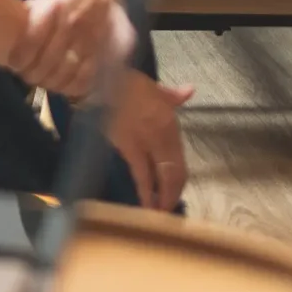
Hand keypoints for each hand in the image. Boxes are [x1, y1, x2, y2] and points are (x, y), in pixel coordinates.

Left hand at [8, 0, 130, 96]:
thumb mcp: (41, 1)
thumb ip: (27, 19)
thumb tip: (6, 39)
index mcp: (51, 12)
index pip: (31, 42)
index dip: (20, 59)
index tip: (14, 64)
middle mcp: (69, 27)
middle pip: (48, 62)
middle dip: (33, 74)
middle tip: (26, 76)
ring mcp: (85, 41)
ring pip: (66, 72)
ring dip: (50, 83)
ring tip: (42, 83)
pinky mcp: (97, 51)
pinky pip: (85, 75)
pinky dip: (72, 86)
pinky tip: (62, 87)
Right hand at [106, 72, 194, 212]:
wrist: (101, 79)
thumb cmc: (125, 81)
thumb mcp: (153, 86)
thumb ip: (172, 95)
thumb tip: (189, 91)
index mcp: (170, 123)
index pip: (180, 160)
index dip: (179, 181)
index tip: (175, 193)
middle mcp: (163, 136)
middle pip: (174, 172)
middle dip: (172, 194)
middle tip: (168, 209)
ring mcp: (147, 143)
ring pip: (160, 176)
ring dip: (161, 197)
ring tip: (158, 212)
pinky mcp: (127, 147)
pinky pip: (141, 174)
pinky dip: (144, 191)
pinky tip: (145, 204)